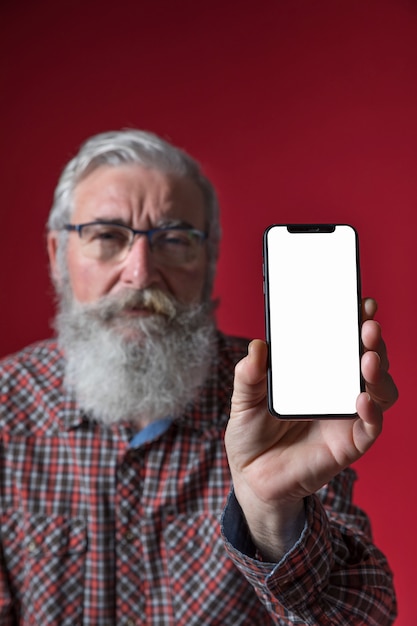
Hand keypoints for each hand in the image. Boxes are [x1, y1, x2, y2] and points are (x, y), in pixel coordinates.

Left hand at [225, 298, 397, 560]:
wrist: (252, 478)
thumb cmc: (251, 434)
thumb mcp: (243, 400)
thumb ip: (248, 375)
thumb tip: (257, 346)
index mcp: (315, 374)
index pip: (342, 343)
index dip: (355, 323)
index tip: (360, 303)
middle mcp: (336, 391)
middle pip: (367, 360)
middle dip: (372, 341)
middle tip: (367, 326)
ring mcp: (346, 417)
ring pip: (379, 389)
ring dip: (378, 372)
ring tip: (367, 358)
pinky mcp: (349, 444)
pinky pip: (371, 426)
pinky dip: (372, 411)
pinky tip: (361, 399)